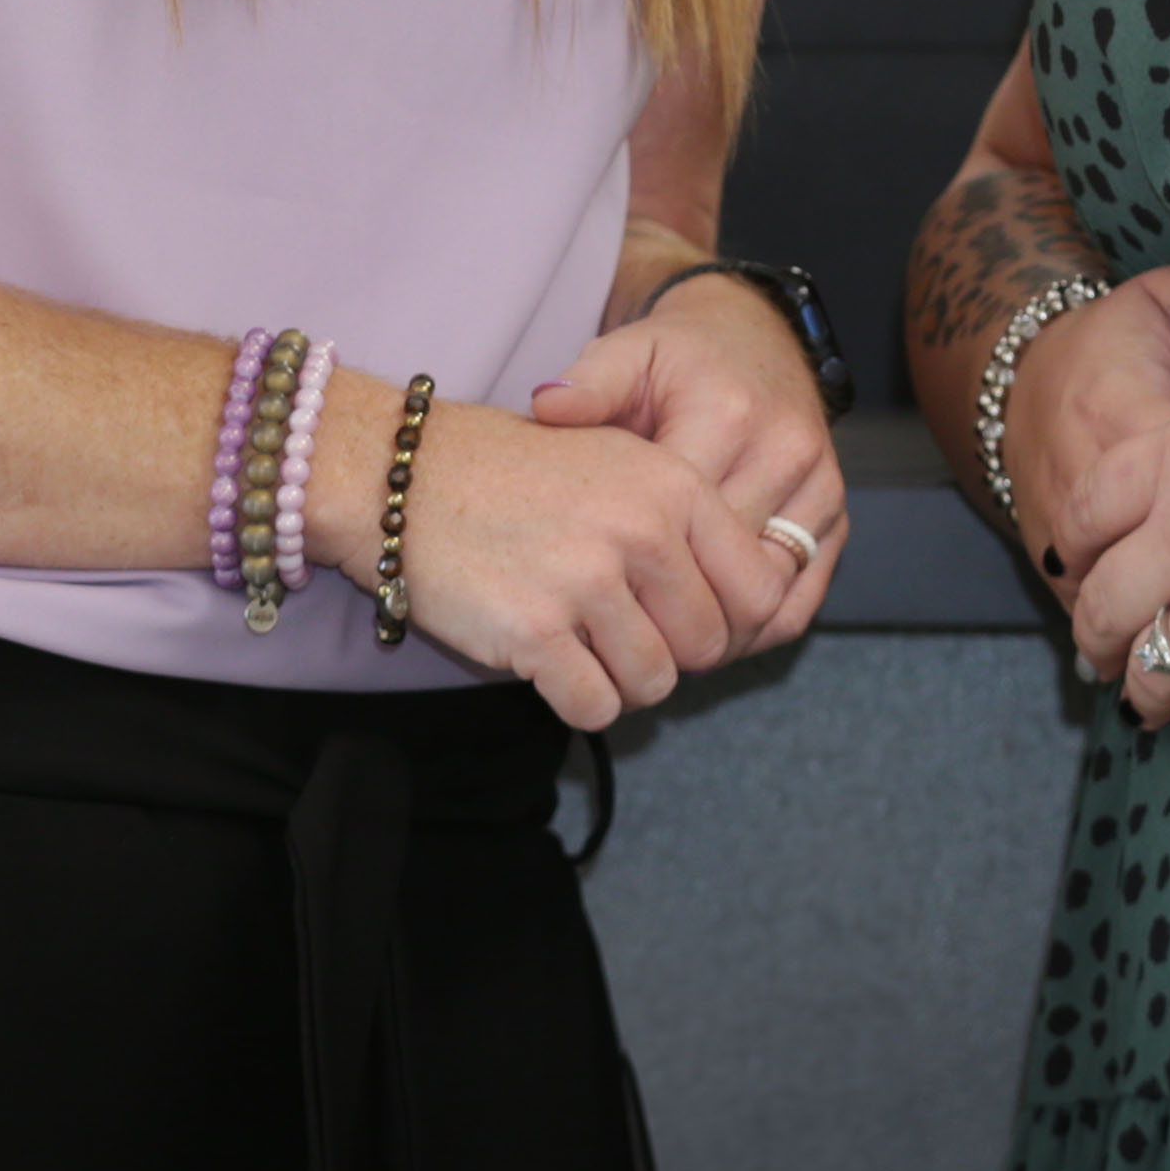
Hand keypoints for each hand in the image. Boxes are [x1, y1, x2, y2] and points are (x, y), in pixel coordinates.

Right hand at [391, 396, 787, 733]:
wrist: (409, 477)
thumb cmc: (519, 477)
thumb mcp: (623, 464)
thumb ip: (689, 524)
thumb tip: (752, 605)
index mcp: (675, 485)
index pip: (760, 588)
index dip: (733, 621)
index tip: (690, 621)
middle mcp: (640, 530)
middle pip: (708, 645)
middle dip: (671, 653)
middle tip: (622, 634)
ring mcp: (587, 581)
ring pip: (655, 683)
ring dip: (622, 680)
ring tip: (583, 643)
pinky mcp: (535, 630)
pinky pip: (595, 706)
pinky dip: (578, 699)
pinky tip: (550, 662)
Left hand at [529, 279, 844, 655]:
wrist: (756, 339)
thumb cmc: (677, 359)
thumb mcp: (627, 353)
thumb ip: (589, 384)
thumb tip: (547, 406)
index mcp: (726, 416)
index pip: (678, 525)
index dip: (631, 571)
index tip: (590, 593)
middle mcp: (784, 452)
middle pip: (724, 570)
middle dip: (670, 609)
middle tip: (619, 634)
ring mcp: (819, 488)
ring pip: (766, 595)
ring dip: (715, 630)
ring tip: (660, 641)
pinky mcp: (836, 516)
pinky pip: (799, 600)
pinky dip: (755, 628)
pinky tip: (708, 631)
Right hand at [1002, 260, 1169, 591]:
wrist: (1021, 372)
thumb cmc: (1115, 339)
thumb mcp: (1167, 299)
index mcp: (1123, 412)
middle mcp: (1085, 477)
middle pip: (1152, 552)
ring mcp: (1061, 524)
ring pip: (1114, 593)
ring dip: (1167, 623)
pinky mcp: (1048, 553)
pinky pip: (1087, 606)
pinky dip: (1130, 633)